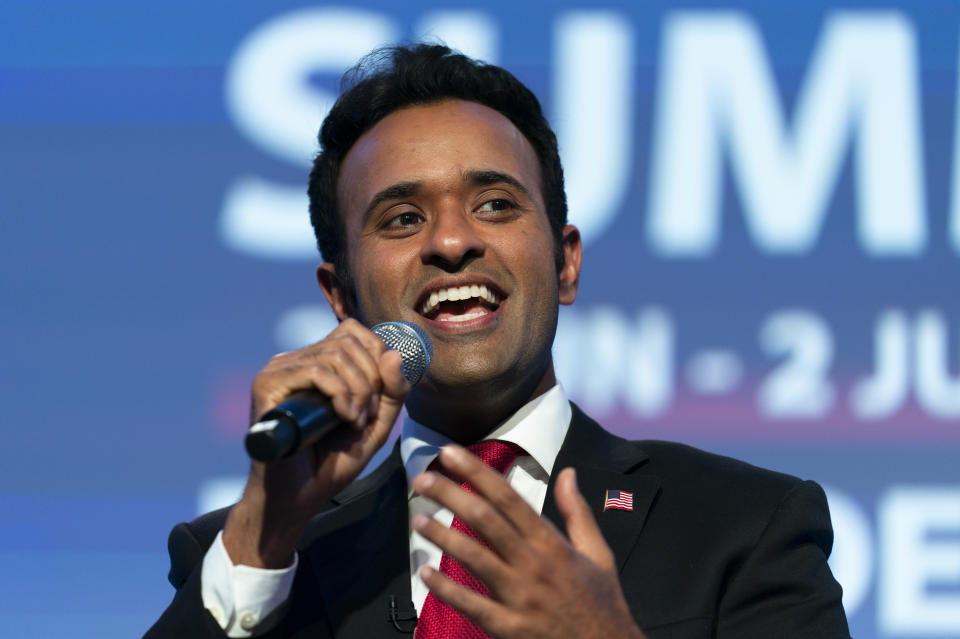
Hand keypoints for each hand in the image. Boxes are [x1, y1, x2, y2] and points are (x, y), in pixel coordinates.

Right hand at [223, 318, 410, 567]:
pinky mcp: (267, 386)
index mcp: (317, 362)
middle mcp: (295, 360)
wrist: (298, 498)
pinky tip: (344, 418)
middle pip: (349, 342)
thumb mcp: (376, 423)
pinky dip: (340, 393)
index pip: (353, 331)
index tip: (377, 399)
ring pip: (335, 354)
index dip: (377, 357)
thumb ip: (392, 391)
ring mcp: (278, 371)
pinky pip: (314, 370)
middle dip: (372, 379)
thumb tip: (393, 354)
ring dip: (359, 390)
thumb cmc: (332, 462)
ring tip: (355, 422)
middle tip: (366, 417)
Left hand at [412, 446, 646, 638]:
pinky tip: (425, 572)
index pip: (508, 498)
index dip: (477, 473)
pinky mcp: (509, 627)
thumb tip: (568, 472)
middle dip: (451, 495)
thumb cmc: (601, 603)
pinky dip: (447, 589)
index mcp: (551, 543)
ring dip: (443, 537)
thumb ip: (577, 512)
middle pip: (485, 520)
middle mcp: (533, 564)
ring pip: (475, 558)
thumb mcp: (598, 553)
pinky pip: (472, 605)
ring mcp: (519, 596)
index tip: (451, 454)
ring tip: (417, 520)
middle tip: (422, 480)